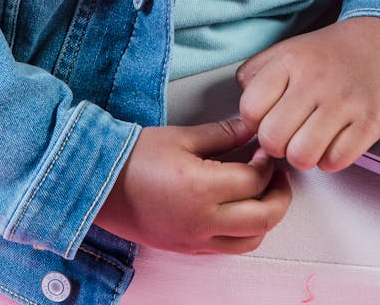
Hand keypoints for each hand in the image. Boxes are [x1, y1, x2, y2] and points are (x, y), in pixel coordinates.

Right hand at [95, 117, 290, 253]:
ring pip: (252, 240)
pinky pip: (230, 248)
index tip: (265, 148)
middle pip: (264, 217)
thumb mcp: (181, 136)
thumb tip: (251, 128)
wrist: (99, 186)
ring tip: (262, 191)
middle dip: (280, 194)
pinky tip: (240, 208)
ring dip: (266, 217)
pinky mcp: (189, 250)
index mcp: (200, 188)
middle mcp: (202, 221)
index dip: (267, 163)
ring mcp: (196, 240)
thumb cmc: (136, 157)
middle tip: (277, 173)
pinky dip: (245, 231)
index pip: (254, 181)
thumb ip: (221, 134)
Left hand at [236, 17, 379, 172]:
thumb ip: (256, 75)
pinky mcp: (370, 122)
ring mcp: (345, 102)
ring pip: (301, 156)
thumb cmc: (329, 53)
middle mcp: (316, 80)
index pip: (249, 110)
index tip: (267, 118)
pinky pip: (335, 162)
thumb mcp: (287, 50)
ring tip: (309, 141)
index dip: (254, 122)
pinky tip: (332, 142)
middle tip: (288, 134)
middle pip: (272, 138)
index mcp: (291, 61)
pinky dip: (330, 159)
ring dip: (302, 156)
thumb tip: (241, 113)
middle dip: (276, 144)